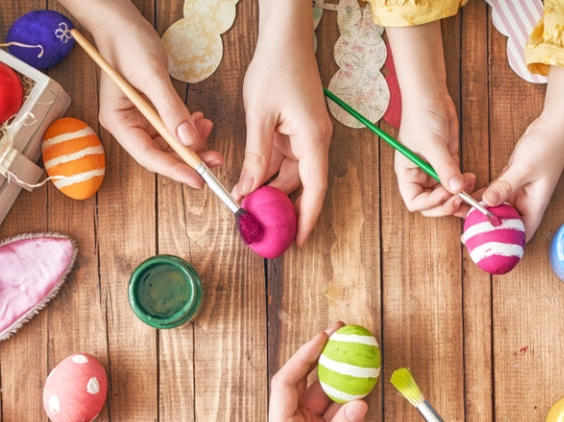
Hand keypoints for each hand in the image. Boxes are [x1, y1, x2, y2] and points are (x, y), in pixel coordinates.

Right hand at [87, 2, 221, 187]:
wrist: (121, 22)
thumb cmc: (128, 44)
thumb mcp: (151, 75)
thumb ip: (170, 108)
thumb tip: (188, 139)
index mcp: (118, 121)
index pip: (148, 156)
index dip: (175, 169)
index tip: (198, 178)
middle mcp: (127, 125)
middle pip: (161, 153)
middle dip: (190, 157)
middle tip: (216, 158)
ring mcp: (139, 119)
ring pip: (170, 142)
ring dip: (192, 141)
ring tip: (209, 129)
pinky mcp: (151, 111)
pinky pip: (172, 128)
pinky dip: (188, 127)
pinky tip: (201, 120)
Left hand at [233, 24, 330, 245]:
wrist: (284, 39)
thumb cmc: (276, 69)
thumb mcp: (260, 115)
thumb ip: (257, 155)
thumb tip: (250, 189)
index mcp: (314, 139)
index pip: (315, 188)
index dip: (308, 217)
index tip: (299, 240)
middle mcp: (315, 140)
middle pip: (303, 185)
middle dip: (283, 207)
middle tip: (263, 227)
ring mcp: (306, 136)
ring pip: (291, 174)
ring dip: (271, 189)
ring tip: (248, 206)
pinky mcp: (296, 130)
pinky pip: (284, 159)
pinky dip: (269, 172)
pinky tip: (250, 183)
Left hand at [265, 323, 366, 421]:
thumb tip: (357, 402)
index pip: (286, 383)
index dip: (303, 356)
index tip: (323, 337)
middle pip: (303, 384)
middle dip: (323, 358)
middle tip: (344, 335)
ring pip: (318, 399)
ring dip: (337, 379)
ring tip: (359, 356)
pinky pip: (329, 417)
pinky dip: (344, 402)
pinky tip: (361, 388)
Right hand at [395, 92, 474, 216]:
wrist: (430, 96)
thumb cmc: (421, 117)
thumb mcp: (433, 144)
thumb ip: (444, 168)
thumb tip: (456, 189)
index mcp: (407, 174)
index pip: (415, 202)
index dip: (431, 203)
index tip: (447, 193)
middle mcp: (419, 176)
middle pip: (432, 204)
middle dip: (447, 205)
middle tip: (462, 199)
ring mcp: (434, 171)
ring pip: (446, 195)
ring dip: (459, 198)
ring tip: (471, 192)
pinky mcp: (448, 163)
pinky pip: (456, 182)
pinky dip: (464, 185)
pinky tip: (472, 179)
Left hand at [481, 66, 563, 240]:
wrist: (554, 124)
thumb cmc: (547, 146)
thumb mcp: (524, 167)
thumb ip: (505, 185)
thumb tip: (487, 202)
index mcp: (535, 204)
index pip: (522, 234)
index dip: (506, 245)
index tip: (487, 249)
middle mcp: (527, 201)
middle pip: (507, 225)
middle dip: (489, 232)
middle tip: (468, 236)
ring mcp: (520, 190)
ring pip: (499, 210)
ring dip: (484, 214)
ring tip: (464, 221)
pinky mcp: (512, 180)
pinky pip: (496, 194)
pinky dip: (484, 198)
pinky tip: (468, 199)